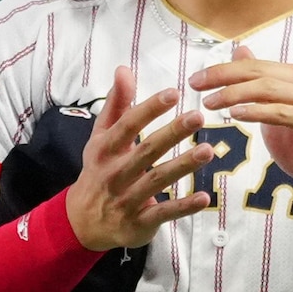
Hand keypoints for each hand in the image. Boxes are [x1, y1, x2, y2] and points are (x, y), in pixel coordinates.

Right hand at [62, 67, 222, 253]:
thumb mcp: (101, 137)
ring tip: (208, 150)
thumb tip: (124, 69)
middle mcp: (115, 173)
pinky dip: (184, 207)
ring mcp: (127, 199)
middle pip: (147, 151)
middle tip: (198, 116)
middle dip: (172, 133)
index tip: (173, 93)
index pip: (128, 125)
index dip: (150, 109)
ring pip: (158, 180)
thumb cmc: (99, 169)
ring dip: (183, 166)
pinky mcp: (140, 222)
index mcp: (105, 149)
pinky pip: (164, 213)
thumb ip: (116, 104)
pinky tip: (205, 196)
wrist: (83, 221)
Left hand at [188, 56, 292, 194]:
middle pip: (260, 72)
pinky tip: (236, 114)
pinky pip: (283, 113)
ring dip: (235, 94)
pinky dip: (258, 111)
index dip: (224, 69)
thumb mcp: (276, 110)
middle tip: (196, 85)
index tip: (196, 79)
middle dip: (224, 76)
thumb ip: (260, 84)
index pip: (255, 65)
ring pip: (269, 89)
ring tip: (210, 103)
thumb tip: (239, 52)